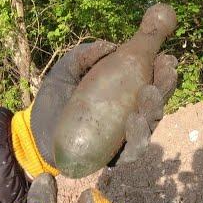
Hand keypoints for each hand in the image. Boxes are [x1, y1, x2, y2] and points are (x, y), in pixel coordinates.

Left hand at [11, 41, 177, 177]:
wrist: (37, 133)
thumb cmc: (55, 99)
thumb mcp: (67, 70)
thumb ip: (85, 54)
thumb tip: (109, 46)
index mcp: (124, 90)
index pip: (151, 79)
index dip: (163, 69)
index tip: (165, 59)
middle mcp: (130, 113)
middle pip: (156, 101)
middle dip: (164, 88)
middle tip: (161, 75)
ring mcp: (124, 136)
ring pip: (149, 125)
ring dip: (153, 110)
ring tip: (148, 94)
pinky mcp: (114, 156)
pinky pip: (132, 150)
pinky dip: (137, 137)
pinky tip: (134, 121)